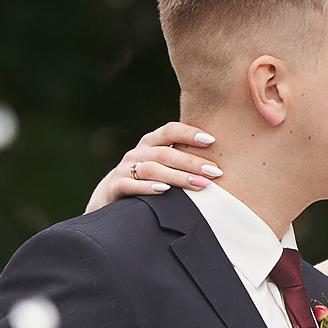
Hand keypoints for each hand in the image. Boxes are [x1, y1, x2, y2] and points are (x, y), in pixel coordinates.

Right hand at [84, 120, 222, 213]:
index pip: (170, 131)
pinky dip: (148, 187)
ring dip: (178, 177)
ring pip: (152, 169)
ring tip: (200, 185)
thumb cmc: (144, 179)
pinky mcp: (116, 187)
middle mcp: (137, 153)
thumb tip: (219, 160)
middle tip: (215, 172)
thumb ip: (180, 158)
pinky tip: (164, 191)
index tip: (212, 140)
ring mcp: (125, 169)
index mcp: (150, 143)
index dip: (189, 133)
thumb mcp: (159, 164)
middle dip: (192, 162)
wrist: (108, 197)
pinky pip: (132, 185)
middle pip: (166, 153)